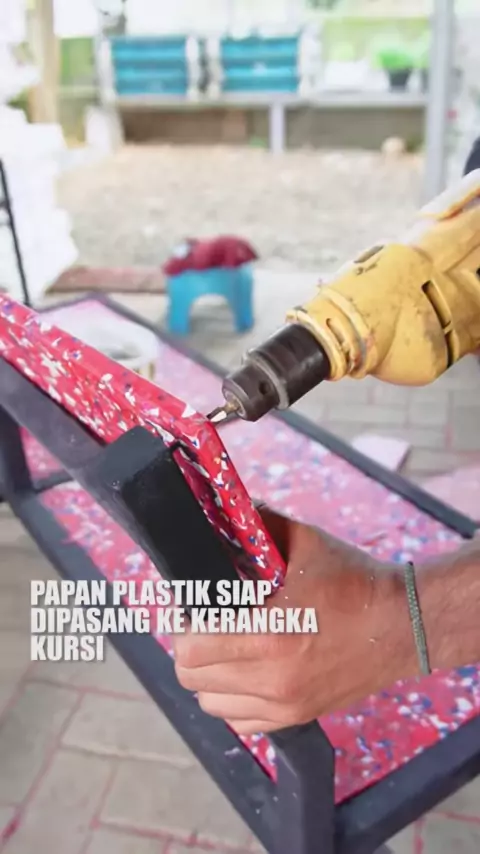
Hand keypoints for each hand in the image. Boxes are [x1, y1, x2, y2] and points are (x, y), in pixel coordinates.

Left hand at [173, 507, 415, 733]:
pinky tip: (244, 673)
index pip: (190, 647)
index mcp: (268, 635)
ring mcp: (284, 705)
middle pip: (192, 677)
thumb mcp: (305, 542)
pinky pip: (239, 722)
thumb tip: (221, 513)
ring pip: (210, 703)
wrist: (403, 625)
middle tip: (205, 623)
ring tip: (224, 648)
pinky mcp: (296, 717)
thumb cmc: (354, 581)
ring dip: (208, 675)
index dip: (183, 624)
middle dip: (190, 646)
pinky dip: (231, 699)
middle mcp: (271, 678)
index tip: (192, 607)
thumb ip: (258, 525)